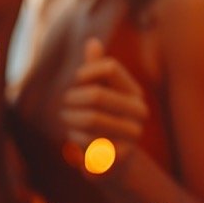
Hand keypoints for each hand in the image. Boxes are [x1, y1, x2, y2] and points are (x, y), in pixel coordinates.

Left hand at [61, 38, 148, 177]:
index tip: (76, 81)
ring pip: (89, 119)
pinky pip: (88, 142)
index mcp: (134, 91)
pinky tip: (75, 140)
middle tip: (64, 105)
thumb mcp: (99, 92)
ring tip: (67, 121)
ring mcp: (133, 133)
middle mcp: (139, 111)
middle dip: (72, 99)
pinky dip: (76, 141)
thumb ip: (95, 69)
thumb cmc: (102, 119)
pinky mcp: (121, 155)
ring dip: (71, 120)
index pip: (110, 67)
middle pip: (96, 94)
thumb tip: (92, 41)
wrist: (113, 160)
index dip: (86, 72)